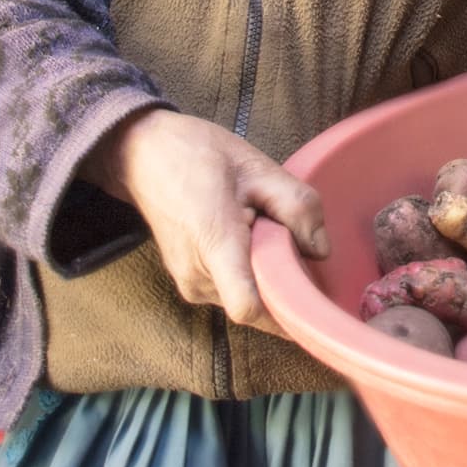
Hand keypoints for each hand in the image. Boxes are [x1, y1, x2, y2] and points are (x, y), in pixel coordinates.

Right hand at [81, 109, 329, 336]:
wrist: (145, 155)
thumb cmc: (197, 155)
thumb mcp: (257, 166)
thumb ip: (296, 205)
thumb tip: (320, 250)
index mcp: (214, 244)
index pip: (249, 308)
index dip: (288, 311)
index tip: (314, 295)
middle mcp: (198, 277)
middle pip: (259, 304)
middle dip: (284, 280)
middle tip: (287, 237)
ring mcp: (191, 284)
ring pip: (248, 298)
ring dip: (265, 273)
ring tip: (258, 228)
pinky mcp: (190, 284)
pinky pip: (233, 291)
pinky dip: (250, 271)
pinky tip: (247, 236)